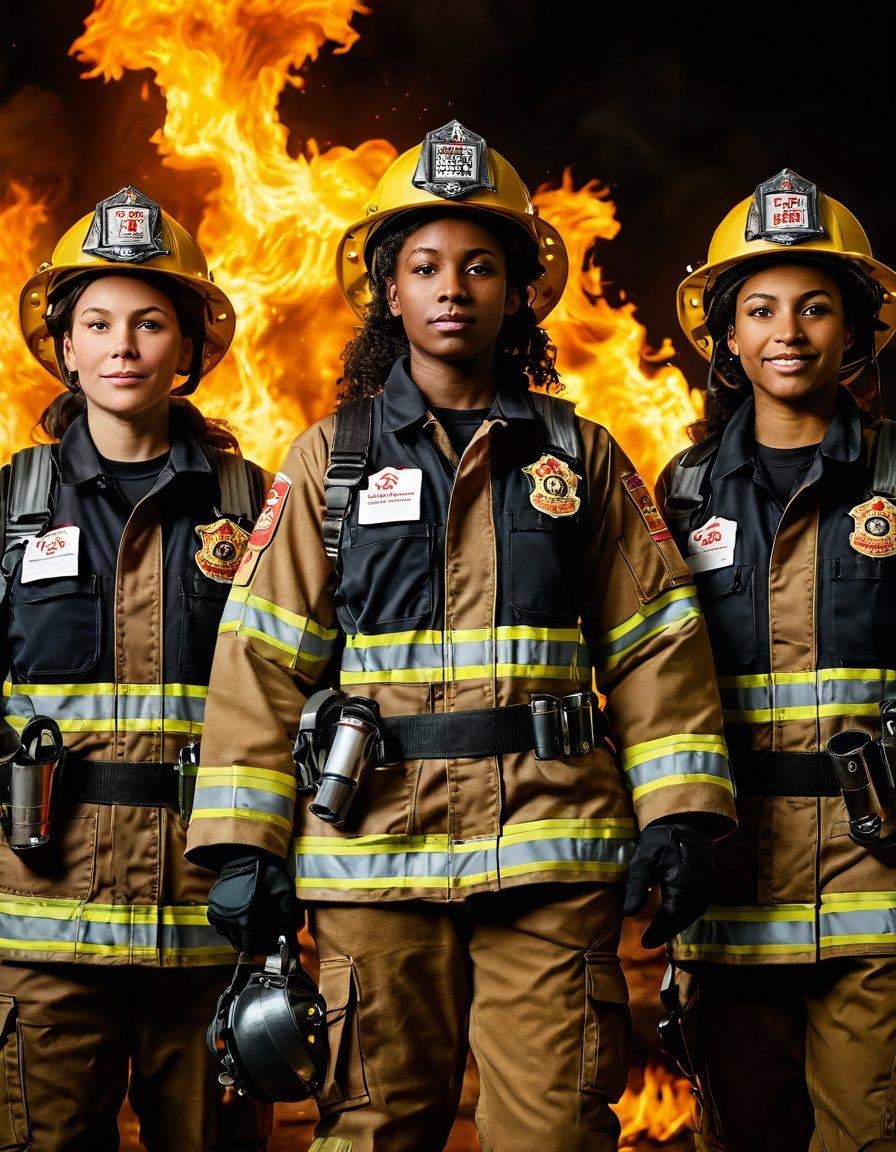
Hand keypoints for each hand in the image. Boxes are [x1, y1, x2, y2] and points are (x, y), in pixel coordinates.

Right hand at [206, 851, 297, 954]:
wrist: (243, 855)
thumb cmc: (266, 872)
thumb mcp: (283, 891)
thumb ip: (286, 915)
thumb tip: (287, 936)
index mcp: (247, 918)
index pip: (250, 946)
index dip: (260, 949)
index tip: (266, 947)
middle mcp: (230, 919)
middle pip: (238, 944)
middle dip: (250, 944)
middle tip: (260, 938)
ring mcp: (220, 914)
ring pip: (229, 936)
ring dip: (239, 936)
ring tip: (250, 928)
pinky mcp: (213, 908)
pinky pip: (220, 927)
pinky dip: (228, 927)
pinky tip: (238, 920)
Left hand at [623, 819, 713, 948]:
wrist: (685, 821)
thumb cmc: (661, 838)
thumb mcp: (644, 860)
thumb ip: (636, 887)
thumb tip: (628, 913)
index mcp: (684, 885)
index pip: (670, 918)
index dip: (657, 932)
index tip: (644, 943)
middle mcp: (699, 890)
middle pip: (681, 920)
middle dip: (665, 931)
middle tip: (649, 941)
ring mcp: (705, 887)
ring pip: (689, 914)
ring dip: (674, 924)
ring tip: (657, 932)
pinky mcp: (706, 883)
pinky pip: (695, 906)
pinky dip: (682, 914)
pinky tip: (671, 916)